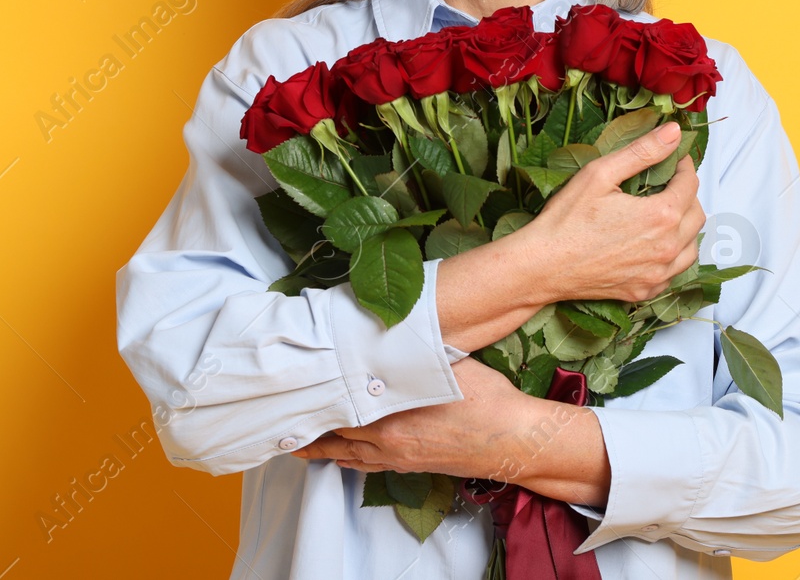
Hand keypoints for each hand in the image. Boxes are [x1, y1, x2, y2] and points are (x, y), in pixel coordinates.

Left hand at [290, 358, 537, 481]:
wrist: (513, 440)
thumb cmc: (486, 400)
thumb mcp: (447, 362)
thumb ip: (413, 355)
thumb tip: (393, 333)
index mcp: (391, 412)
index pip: (340, 407)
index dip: (316, 401)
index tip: (295, 392)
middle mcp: (388, 440)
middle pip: (337, 435)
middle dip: (313, 427)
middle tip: (286, 419)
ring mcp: (399, 457)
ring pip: (349, 456)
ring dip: (324, 450)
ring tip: (299, 446)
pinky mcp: (412, 466)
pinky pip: (369, 467)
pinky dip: (349, 461)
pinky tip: (342, 458)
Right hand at [506, 119, 705, 303]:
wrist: (542, 266)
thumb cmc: (565, 221)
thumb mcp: (601, 173)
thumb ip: (642, 151)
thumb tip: (672, 132)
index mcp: (660, 216)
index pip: (689, 185)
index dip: (683, 167)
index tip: (674, 159)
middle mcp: (665, 248)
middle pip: (696, 215)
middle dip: (687, 195)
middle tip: (668, 184)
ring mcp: (657, 274)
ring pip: (691, 246)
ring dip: (685, 227)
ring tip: (665, 214)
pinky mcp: (645, 290)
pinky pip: (675, 272)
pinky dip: (673, 256)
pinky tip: (655, 245)